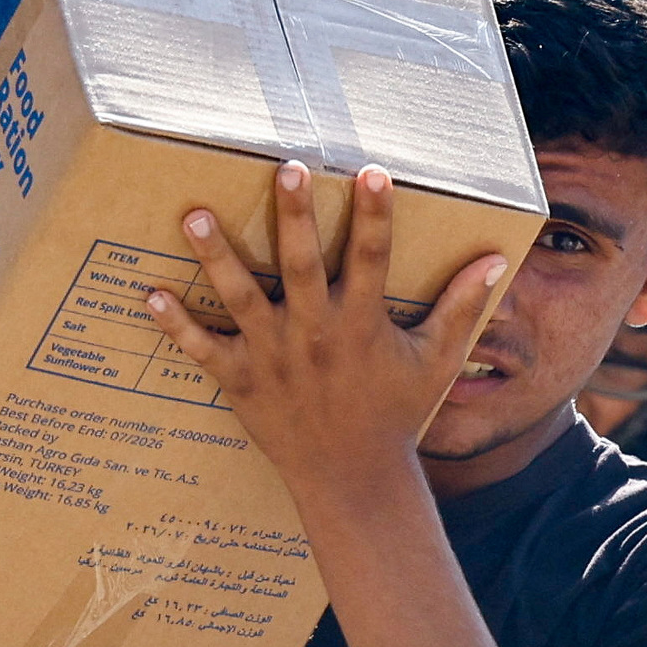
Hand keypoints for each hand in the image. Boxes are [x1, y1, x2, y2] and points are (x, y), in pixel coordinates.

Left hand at [145, 162, 505, 501]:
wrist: (352, 478)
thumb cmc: (394, 412)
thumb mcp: (433, 360)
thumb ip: (459, 307)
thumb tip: (497, 259)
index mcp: (363, 325)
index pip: (373, 260)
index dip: (375, 216)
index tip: (371, 171)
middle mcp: (316, 334)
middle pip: (303, 266)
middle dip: (296, 217)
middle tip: (285, 169)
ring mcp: (273, 357)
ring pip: (242, 298)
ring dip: (217, 258)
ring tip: (194, 216)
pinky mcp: (240, 380)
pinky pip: (203, 349)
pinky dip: (176, 324)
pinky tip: (148, 292)